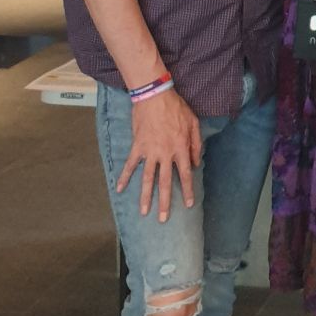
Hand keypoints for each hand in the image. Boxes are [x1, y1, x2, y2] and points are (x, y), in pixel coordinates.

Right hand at [116, 86, 201, 221]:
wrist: (154, 95)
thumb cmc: (176, 107)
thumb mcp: (193, 123)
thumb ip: (196, 144)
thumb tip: (196, 164)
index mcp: (180, 149)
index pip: (185, 175)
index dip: (187, 191)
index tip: (188, 205)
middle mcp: (165, 154)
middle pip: (165, 183)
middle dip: (165, 203)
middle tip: (163, 219)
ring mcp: (150, 152)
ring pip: (147, 178)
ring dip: (145, 196)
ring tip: (144, 212)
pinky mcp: (137, 146)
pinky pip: (130, 165)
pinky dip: (124, 177)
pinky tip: (119, 189)